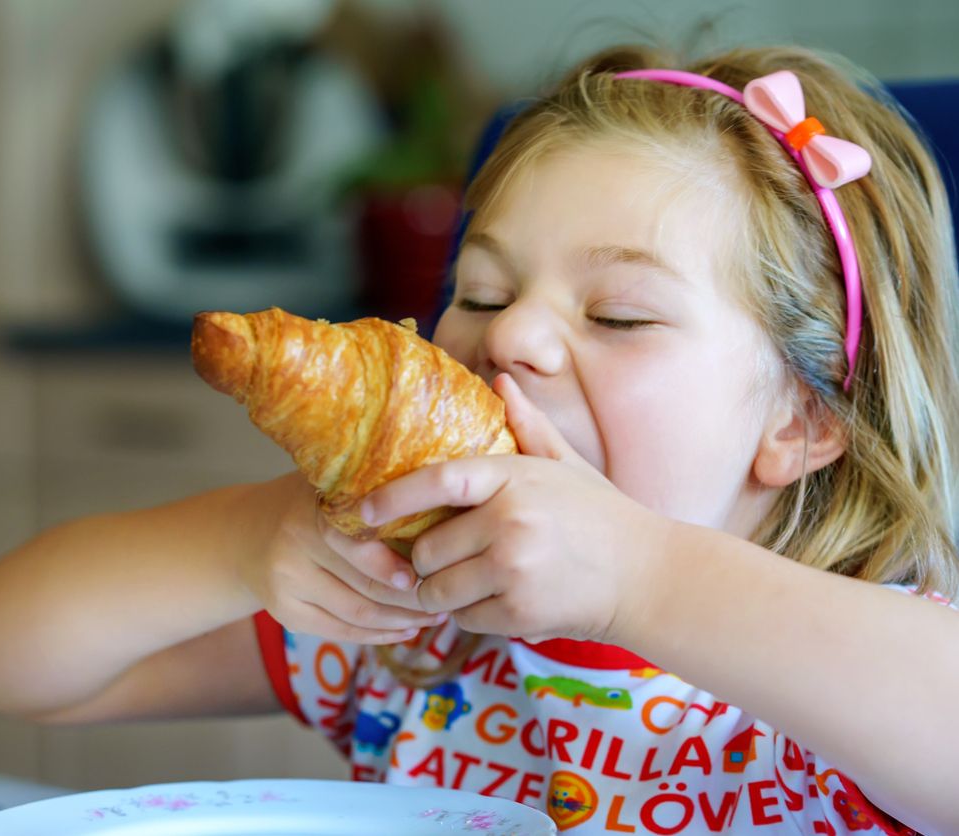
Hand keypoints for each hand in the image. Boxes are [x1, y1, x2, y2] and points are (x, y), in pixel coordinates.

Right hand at [239, 472, 447, 643]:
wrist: (245, 533)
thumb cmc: (307, 503)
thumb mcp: (331, 484)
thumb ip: (372, 491)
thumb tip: (439, 498)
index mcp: (310, 511)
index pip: (361, 544)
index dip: (397, 563)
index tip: (433, 570)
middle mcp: (293, 547)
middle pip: (366, 584)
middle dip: (413, 597)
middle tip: (447, 595)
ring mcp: (286, 584)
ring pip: (358, 612)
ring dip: (402, 620)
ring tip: (435, 616)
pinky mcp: (285, 614)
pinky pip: (340, 631)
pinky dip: (378, 635)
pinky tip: (405, 631)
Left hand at [358, 373, 670, 644]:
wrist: (648, 576)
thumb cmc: (601, 516)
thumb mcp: (566, 464)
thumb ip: (528, 425)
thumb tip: (499, 380)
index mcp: (513, 478)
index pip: (435, 481)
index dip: (393, 497)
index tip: (364, 510)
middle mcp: (509, 521)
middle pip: (427, 549)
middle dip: (426, 560)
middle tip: (441, 560)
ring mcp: (512, 568)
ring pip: (438, 589)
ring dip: (443, 592)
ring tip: (468, 582)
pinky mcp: (519, 611)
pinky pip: (464, 618)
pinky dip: (471, 615)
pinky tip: (497, 602)